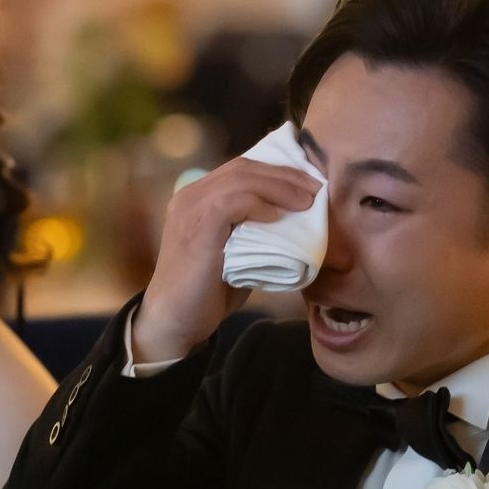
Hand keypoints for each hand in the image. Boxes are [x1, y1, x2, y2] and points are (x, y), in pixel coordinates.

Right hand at [132, 157, 320, 361]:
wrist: (174, 320)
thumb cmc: (205, 293)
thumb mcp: (232, 253)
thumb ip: (251, 231)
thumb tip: (290, 222)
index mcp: (196, 198)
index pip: (239, 169)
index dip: (276, 172)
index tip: (307, 185)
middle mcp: (189, 197)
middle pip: (242, 168)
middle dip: (284, 175)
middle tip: (315, 190)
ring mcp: (190, 210)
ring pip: (240, 180)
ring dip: (279, 188)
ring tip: (306, 202)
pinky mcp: (197, 228)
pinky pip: (233, 202)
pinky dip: (259, 205)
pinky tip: (277, 217)